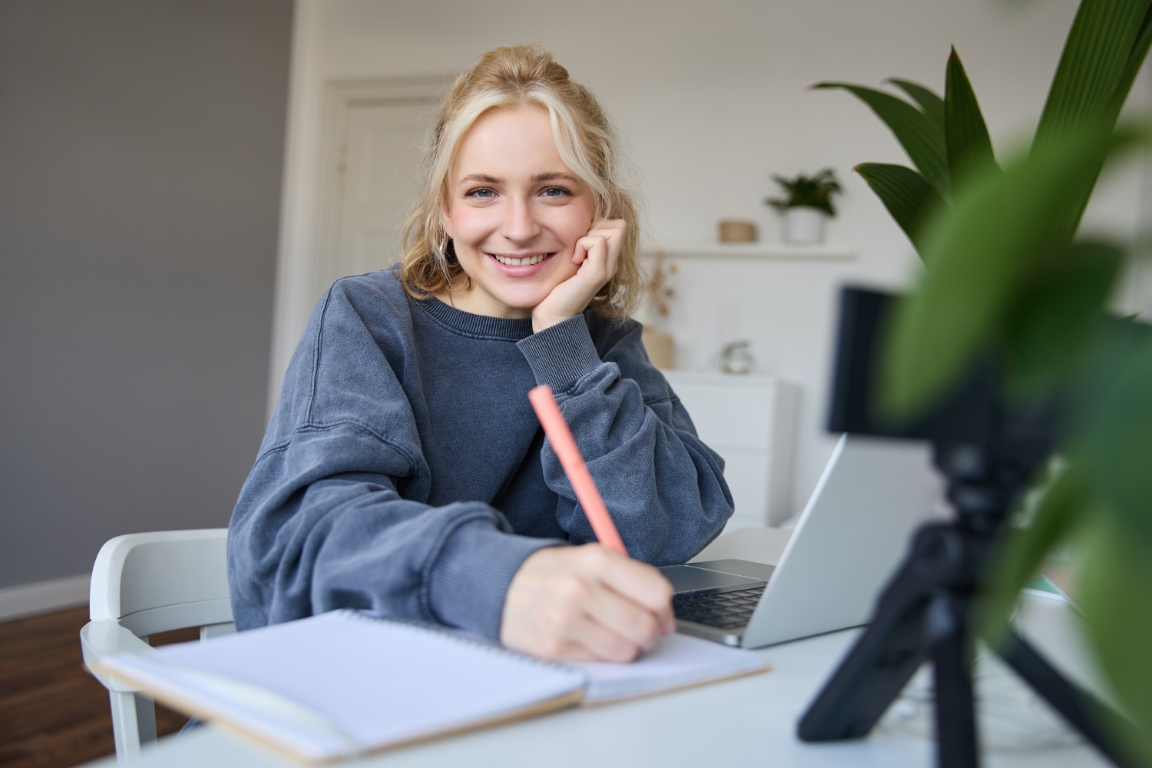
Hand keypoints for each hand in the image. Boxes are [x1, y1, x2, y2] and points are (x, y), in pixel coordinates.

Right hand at [501, 544, 675, 661]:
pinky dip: (601, 654)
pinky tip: (589, 638)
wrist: (501, 585)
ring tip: (614, 634)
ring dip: (628, 647)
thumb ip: (631, 580)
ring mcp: (564, 620)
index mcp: (596, 559)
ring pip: (625, 650)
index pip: (655, 591)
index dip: (664, 607)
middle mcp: (579, 588)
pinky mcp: (553, 647)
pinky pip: (599, 661)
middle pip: (644, 625)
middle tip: (643, 630)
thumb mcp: (590, 558)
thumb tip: (666, 618)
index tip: (659, 612)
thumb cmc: (554, 573)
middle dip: (651, 632)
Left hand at [531, 219, 625, 332]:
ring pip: (614, 230)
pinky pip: (597, 242)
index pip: (618, 225)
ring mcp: (607, 269)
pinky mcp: (597, 273)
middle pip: (620, 225)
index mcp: (607, 259)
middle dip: (597, 226)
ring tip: (576, 254)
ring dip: (589, 235)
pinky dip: (582, 244)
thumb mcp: (571, 259)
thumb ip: (580, 244)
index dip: (599, 224)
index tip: (581, 241)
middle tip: (579, 245)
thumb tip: (581, 222)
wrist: (553, 315)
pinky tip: (573, 261)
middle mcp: (612, 263)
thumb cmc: (557, 287)